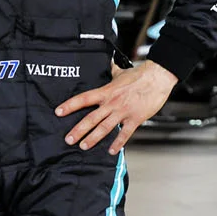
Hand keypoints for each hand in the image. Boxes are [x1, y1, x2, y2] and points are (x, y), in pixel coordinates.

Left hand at [55, 60, 178, 154]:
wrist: (157, 78)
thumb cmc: (141, 75)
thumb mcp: (121, 72)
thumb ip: (112, 71)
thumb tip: (108, 65)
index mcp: (107, 91)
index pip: (84, 99)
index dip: (70, 105)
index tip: (59, 112)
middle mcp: (112, 103)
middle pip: (91, 118)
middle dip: (78, 130)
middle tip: (69, 139)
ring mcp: (123, 112)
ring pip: (104, 128)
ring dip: (93, 138)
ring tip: (84, 146)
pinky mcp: (135, 119)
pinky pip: (124, 134)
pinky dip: (118, 143)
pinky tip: (112, 151)